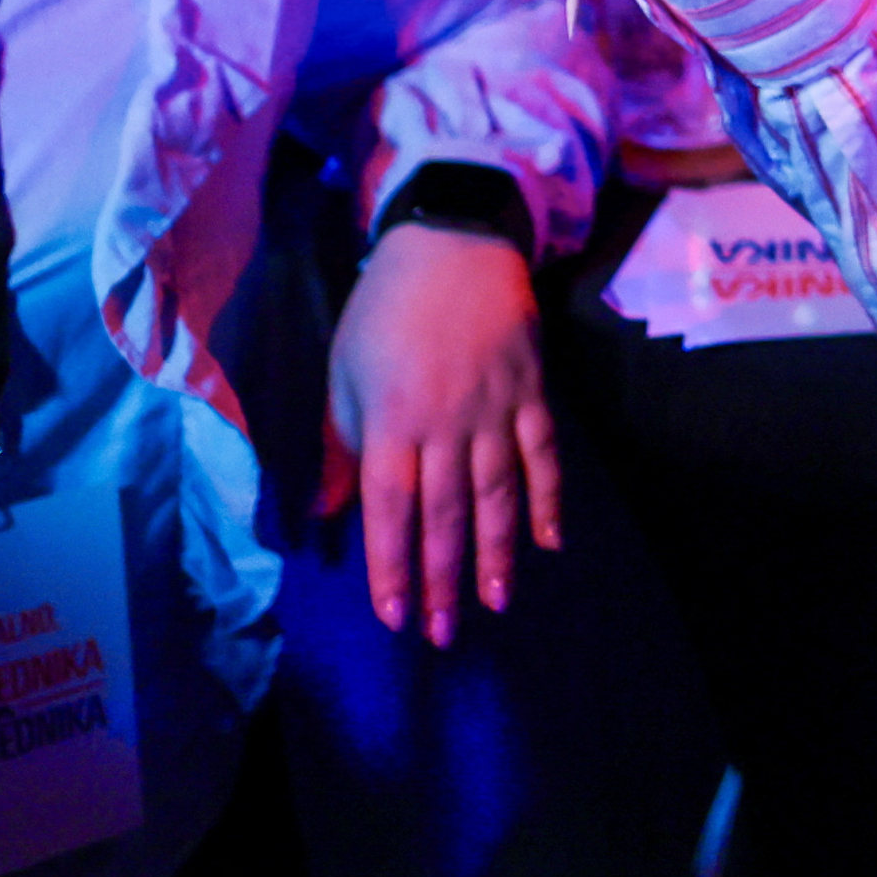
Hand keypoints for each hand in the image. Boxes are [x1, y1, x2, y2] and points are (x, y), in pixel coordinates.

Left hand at [322, 220, 559, 645]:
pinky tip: (549, 542)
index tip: (395, 615)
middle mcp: (446, 423)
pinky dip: (548, 499)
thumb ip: (341, 447)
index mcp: (392, 419)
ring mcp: (495, 410)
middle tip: (444, 633)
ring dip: (496, 553)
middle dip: (443, 578)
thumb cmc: (384, 311)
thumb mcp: (342, 374)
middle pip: (446, 513)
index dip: (392, 566)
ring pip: (497, 494)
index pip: (391, 508)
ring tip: (494, 602)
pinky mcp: (532, 393)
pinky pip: (543, 455)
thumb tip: (328, 513)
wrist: (452, 243)